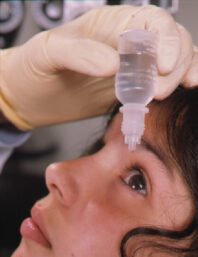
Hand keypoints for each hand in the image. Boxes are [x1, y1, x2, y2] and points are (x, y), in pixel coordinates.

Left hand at [0, 5, 195, 129]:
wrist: (31, 97)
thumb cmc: (34, 70)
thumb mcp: (47, 54)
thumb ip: (79, 54)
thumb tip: (114, 64)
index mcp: (109, 25)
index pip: (150, 21)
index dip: (165, 40)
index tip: (163, 66)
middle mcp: (125, 43)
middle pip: (169, 40)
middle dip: (172, 64)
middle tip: (158, 90)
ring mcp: (131, 67)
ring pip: (174, 60)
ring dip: (178, 75)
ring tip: (163, 94)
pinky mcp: (131, 88)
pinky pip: (163, 81)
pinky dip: (179, 82)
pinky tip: (185, 87)